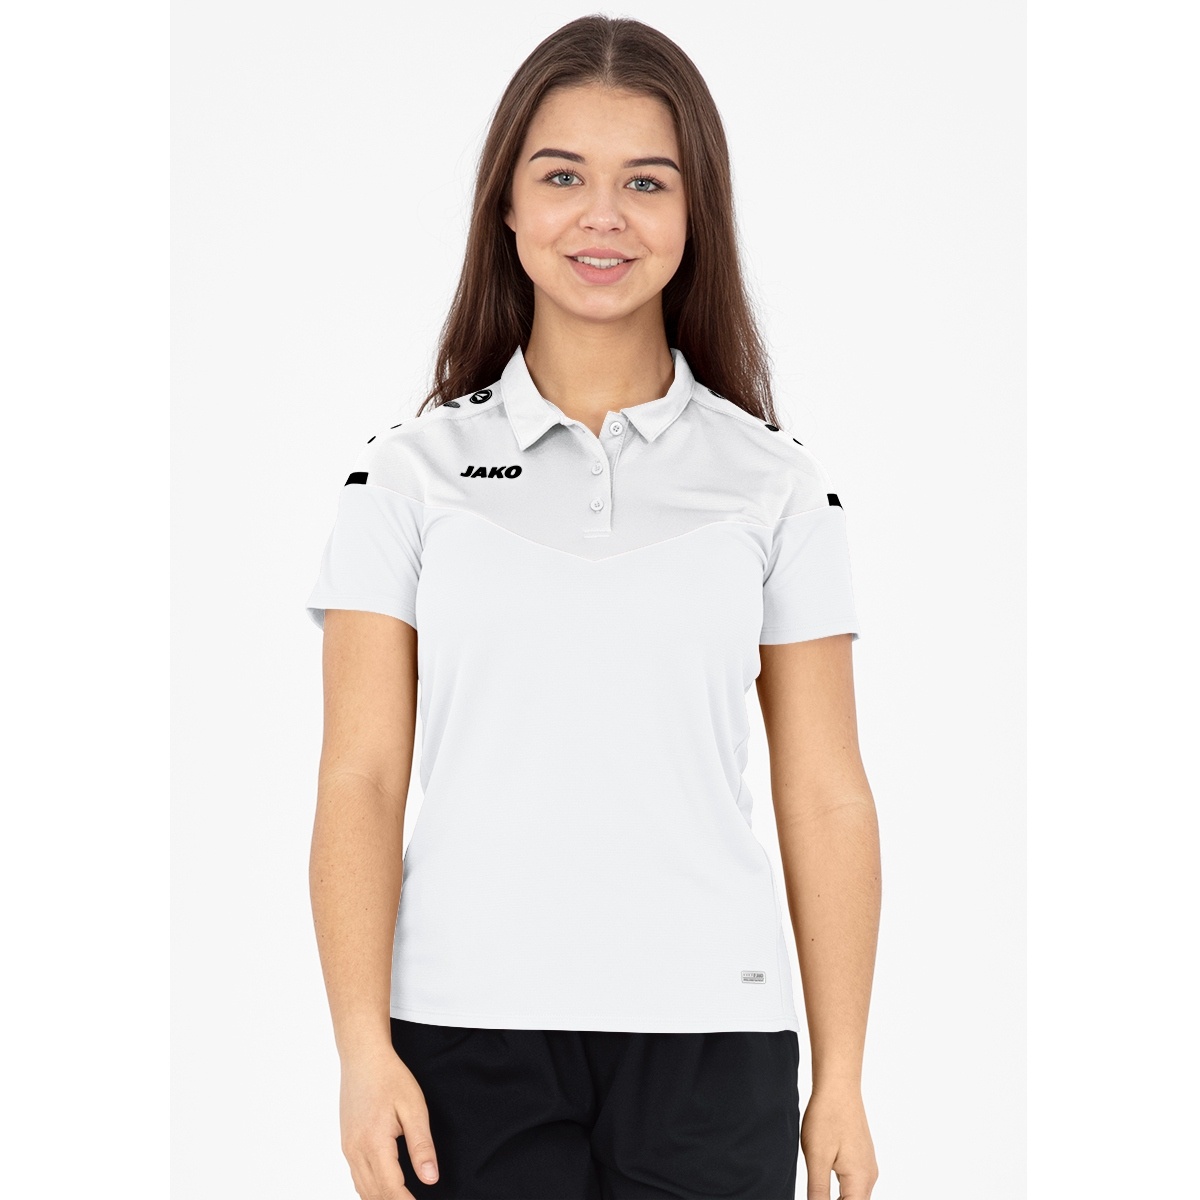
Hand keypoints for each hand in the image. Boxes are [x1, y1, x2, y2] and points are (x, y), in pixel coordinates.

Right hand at [339, 1046, 439, 1197]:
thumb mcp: (414, 1108)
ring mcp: (348, 1148)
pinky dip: (370, 1189)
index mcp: (374, 1143)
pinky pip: (357, 1176)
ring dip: (381, 1198)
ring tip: (402, 1198)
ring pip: (362, 1189)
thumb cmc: (390, 1078)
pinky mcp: (346, 1143)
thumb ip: (422, 1146)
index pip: (390, 1189)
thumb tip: (430, 1179)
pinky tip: (384, 1188)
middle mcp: (356, 1150)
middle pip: (374, 1194)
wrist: (363, 1058)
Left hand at [800, 1082, 877, 1198]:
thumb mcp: (816, 1158)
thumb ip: (818, 1191)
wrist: (838, 1086)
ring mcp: (867, 1166)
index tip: (816, 1197)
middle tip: (815, 1192)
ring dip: (838, 1199)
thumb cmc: (827, 1116)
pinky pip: (854, 1183)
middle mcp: (869, 1176)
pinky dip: (841, 1190)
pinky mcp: (861, 1157)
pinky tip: (825, 1182)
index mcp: (860, 1181)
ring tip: (819, 1191)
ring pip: (854, 1196)